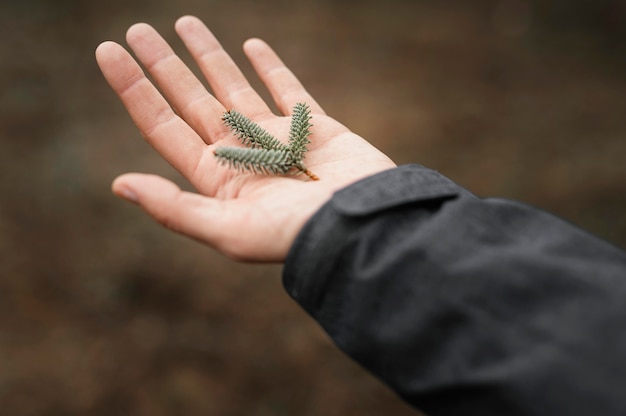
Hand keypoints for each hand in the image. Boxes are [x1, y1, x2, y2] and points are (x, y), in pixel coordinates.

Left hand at [96, 16, 395, 261]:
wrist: (365, 228)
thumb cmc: (297, 236)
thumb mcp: (229, 232)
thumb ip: (176, 209)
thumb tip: (119, 185)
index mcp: (217, 179)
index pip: (164, 126)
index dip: (134, 90)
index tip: (108, 51)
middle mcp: (241, 155)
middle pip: (191, 100)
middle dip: (163, 65)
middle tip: (135, 29)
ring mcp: (277, 138)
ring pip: (234, 87)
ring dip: (208, 56)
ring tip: (184, 22)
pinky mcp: (314, 127)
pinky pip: (288, 89)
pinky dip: (270, 66)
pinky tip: (250, 45)